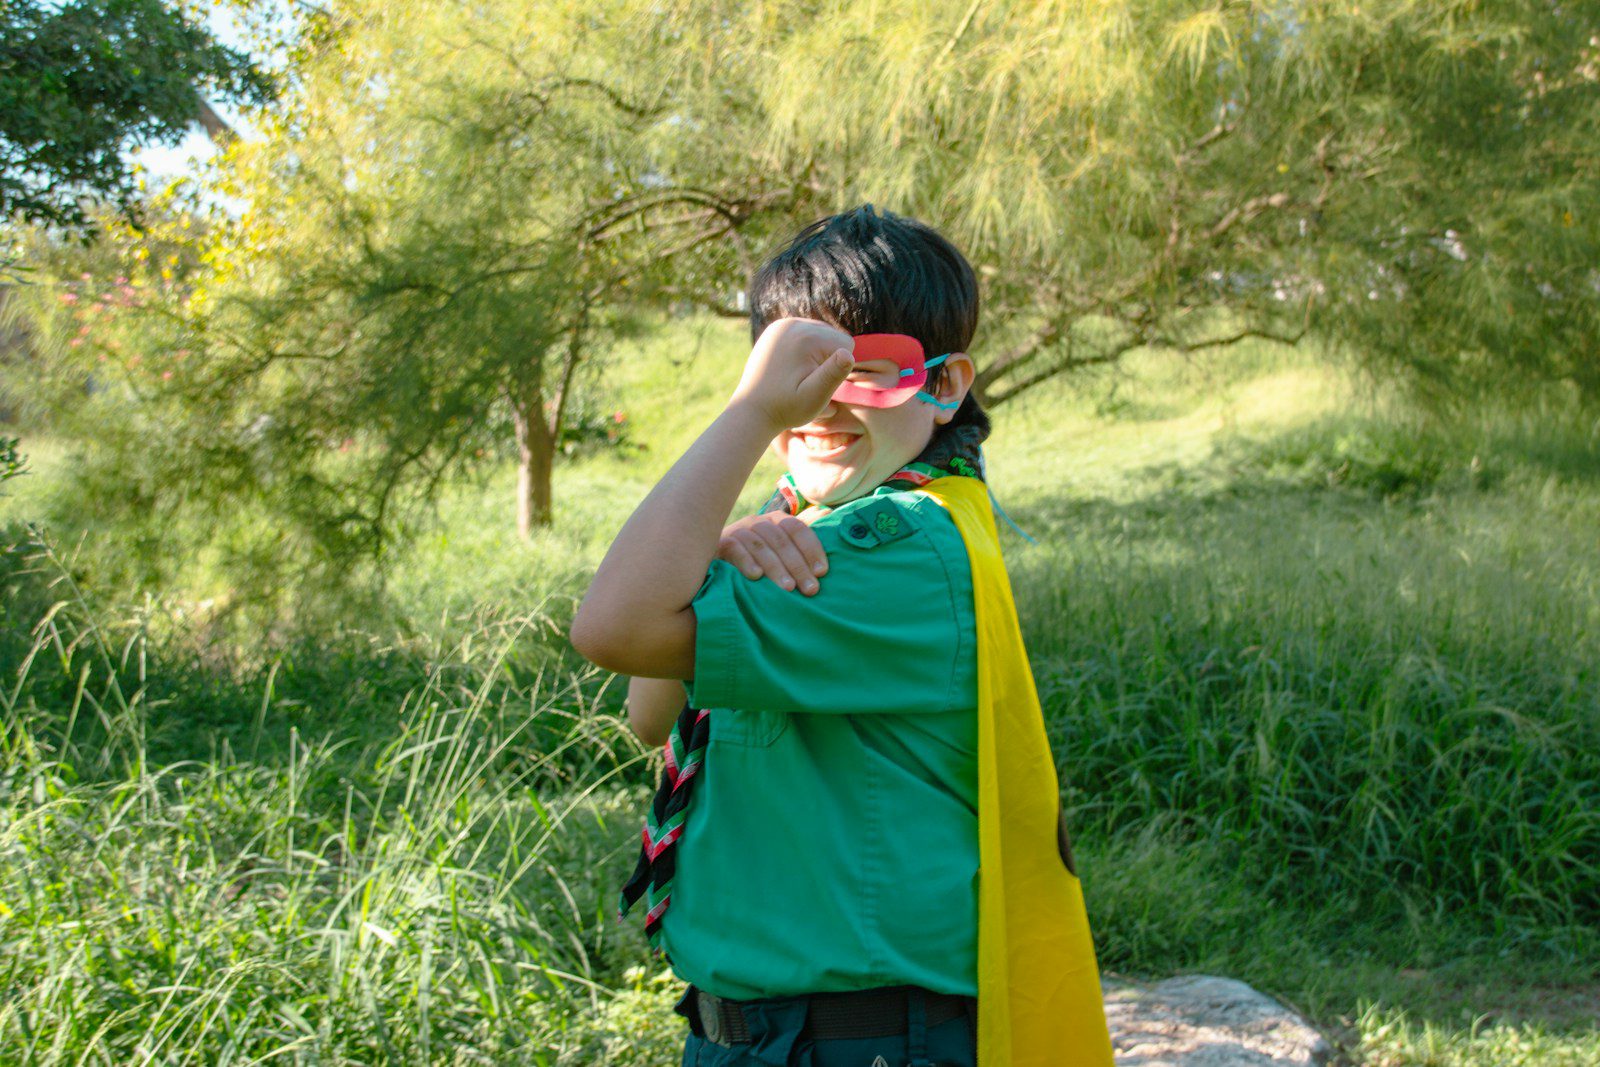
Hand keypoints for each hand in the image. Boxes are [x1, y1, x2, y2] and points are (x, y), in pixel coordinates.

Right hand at [717, 509, 830, 594]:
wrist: (715, 561)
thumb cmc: (754, 559)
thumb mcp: (778, 549)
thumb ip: (798, 538)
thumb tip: (826, 513)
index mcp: (775, 521)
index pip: (797, 529)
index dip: (812, 549)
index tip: (822, 572)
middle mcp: (757, 522)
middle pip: (781, 540)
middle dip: (798, 565)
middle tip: (810, 589)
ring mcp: (738, 531)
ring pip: (760, 545)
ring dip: (776, 567)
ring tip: (788, 588)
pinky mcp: (719, 543)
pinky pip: (734, 548)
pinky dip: (746, 561)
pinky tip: (756, 576)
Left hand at [729, 318, 855, 431]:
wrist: (752, 410)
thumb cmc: (786, 408)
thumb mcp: (814, 397)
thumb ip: (833, 374)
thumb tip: (848, 354)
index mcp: (807, 337)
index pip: (846, 344)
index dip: (836, 368)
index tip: (815, 382)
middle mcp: (793, 324)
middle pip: (833, 336)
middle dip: (826, 359)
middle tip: (804, 380)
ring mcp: (782, 324)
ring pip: (820, 333)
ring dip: (816, 353)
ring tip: (798, 373)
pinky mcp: (775, 329)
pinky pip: (804, 333)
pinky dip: (804, 348)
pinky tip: (791, 365)